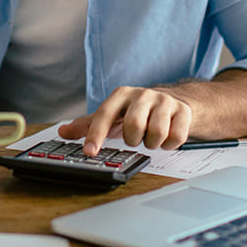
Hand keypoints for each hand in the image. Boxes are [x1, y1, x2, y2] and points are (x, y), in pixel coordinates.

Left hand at [58, 86, 193, 155]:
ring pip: (157, 133)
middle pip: (134, 126)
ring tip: (150, 137)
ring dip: (152, 143)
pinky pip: (176, 137)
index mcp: (122, 94)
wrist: (174, 102)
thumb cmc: (137, 111)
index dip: (95, 134)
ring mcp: (165, 101)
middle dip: (133, 140)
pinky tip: (166, 138)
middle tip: (135, 138)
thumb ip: (87, 125)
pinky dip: (169, 145)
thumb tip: (62, 131)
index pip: (105, 114)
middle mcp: (143, 94)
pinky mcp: (183, 111)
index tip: (89, 152)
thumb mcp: (112, 116)